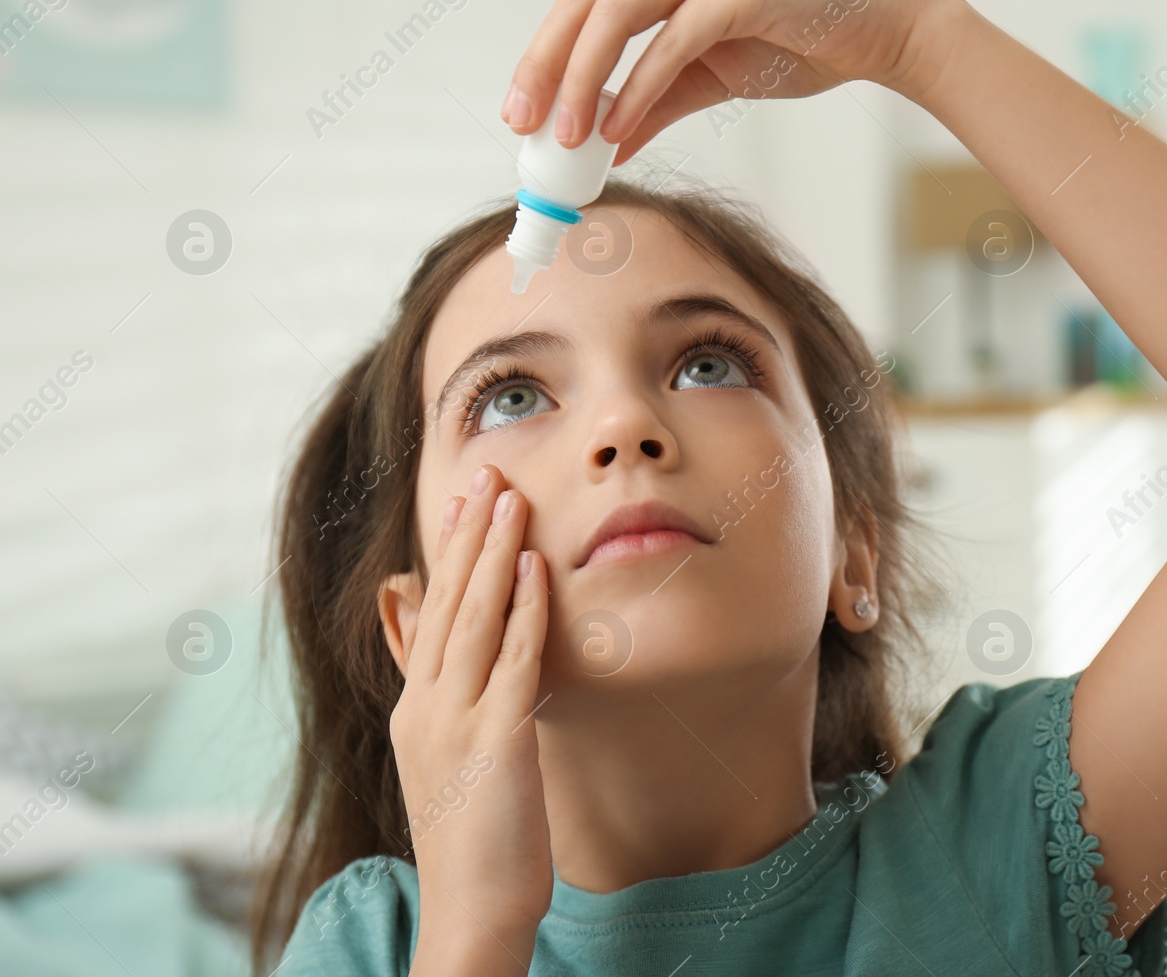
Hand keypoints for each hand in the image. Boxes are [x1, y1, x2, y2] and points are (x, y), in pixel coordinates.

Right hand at [390, 464, 550, 967]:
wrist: (470, 910)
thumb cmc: (472, 837)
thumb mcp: (447, 757)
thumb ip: (442, 698)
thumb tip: (443, 652)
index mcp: (415, 708)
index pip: (430, 612)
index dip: (449, 551)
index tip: (464, 498)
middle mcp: (426, 706)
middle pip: (448, 601)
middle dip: (468, 531)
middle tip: (487, 470)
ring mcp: (456, 722)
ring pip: (475, 618)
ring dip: (494, 552)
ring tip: (509, 496)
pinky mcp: (496, 742)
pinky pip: (512, 662)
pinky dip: (523, 610)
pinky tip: (535, 567)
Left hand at [499, 0, 960, 163]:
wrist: (880, 26)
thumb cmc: (802, 40)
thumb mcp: (711, 80)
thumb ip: (657, 105)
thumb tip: (609, 145)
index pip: (581, 7)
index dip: (543, 58)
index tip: (522, 115)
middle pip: (583, 2)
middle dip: (545, 66)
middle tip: (524, 125)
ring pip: (615, 13)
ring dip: (584, 78)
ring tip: (568, 137)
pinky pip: (673, 40)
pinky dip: (640, 86)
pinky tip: (620, 129)